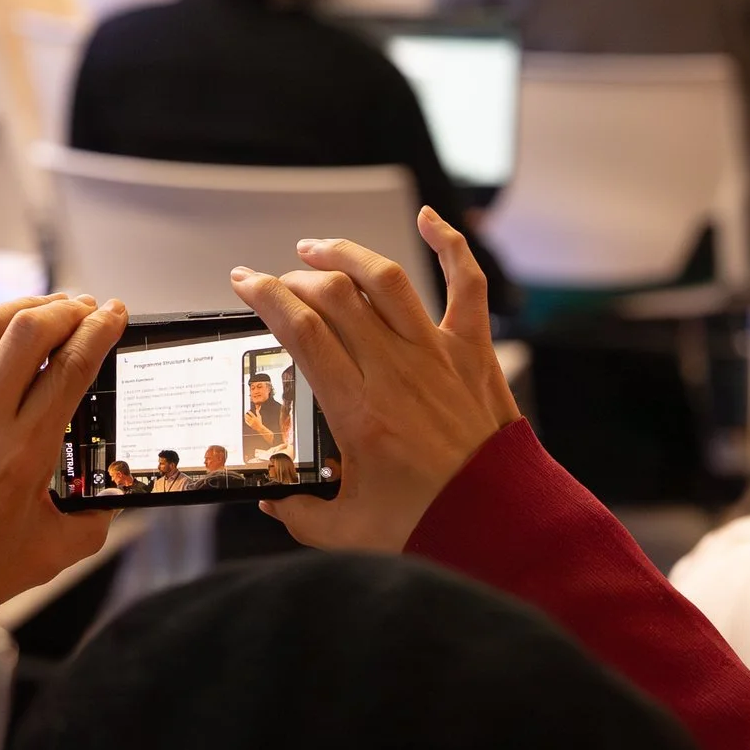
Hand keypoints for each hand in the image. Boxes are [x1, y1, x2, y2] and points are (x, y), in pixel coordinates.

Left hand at [0, 293, 126, 602]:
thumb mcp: (53, 551)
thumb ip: (95, 519)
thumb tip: (113, 489)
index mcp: (23, 453)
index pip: (72, 367)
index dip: (100, 331)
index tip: (114, 314)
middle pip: (30, 331)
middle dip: (66, 308)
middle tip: (84, 307)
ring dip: (19, 308)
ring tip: (41, 308)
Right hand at [229, 208, 519, 552]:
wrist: (504, 526)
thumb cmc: (431, 527)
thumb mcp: (349, 530)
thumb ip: (301, 514)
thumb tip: (273, 500)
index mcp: (358, 409)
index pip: (301, 331)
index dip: (266, 297)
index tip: (244, 283)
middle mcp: (395, 370)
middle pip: (334, 295)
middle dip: (294, 278)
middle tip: (275, 282)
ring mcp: (437, 354)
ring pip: (385, 280)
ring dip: (346, 254)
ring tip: (317, 249)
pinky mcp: (473, 352)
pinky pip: (465, 284)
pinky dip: (449, 244)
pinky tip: (428, 219)